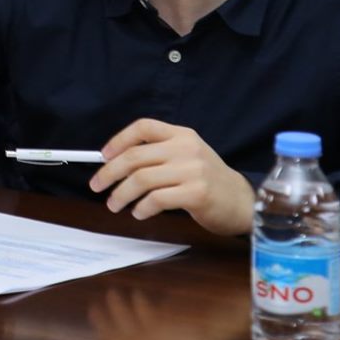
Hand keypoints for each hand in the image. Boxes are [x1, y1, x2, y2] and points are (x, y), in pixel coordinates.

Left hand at [91, 118, 254, 235]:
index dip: (119, 140)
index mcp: (182, 135)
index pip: (143, 126)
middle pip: (135, 156)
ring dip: (121, 194)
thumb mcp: (187, 157)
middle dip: (109, 172)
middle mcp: (187, 148)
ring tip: (114, 204)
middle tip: (97, 186)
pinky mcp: (196, 193)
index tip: (103, 156)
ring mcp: (193, 170)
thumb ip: (158, 154)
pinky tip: (138, 213)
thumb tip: (114, 162)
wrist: (242, 202)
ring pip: (142, 179)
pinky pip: (157, 199)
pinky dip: (141, 207)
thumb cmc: (207, 181)